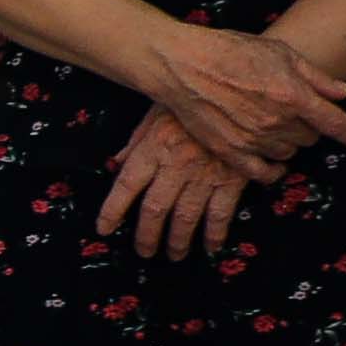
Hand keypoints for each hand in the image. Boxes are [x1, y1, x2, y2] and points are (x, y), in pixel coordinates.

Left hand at [95, 109, 253, 259]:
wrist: (241, 91)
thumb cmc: (195, 97)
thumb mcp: (158, 110)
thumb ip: (137, 140)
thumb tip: (116, 163)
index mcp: (154, 147)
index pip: (125, 185)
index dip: (112, 210)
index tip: (104, 228)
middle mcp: (176, 165)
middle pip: (154, 209)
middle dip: (147, 235)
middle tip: (144, 252)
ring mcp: (205, 174)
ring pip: (185, 217)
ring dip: (178, 241)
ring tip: (174, 255)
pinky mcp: (233, 179)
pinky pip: (221, 214)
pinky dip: (215, 234)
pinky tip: (211, 247)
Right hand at [139, 18, 345, 177]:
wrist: (183, 64)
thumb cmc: (231, 51)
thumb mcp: (280, 53)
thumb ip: (316, 77)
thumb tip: (345, 93)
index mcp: (293, 94)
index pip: (337, 124)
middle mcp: (277, 121)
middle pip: (311, 138)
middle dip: (308, 126)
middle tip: (291, 110)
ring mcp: (253, 140)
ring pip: (288, 153)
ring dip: (287, 142)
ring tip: (270, 124)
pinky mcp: (231, 153)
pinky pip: (263, 173)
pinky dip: (272, 169)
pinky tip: (271, 160)